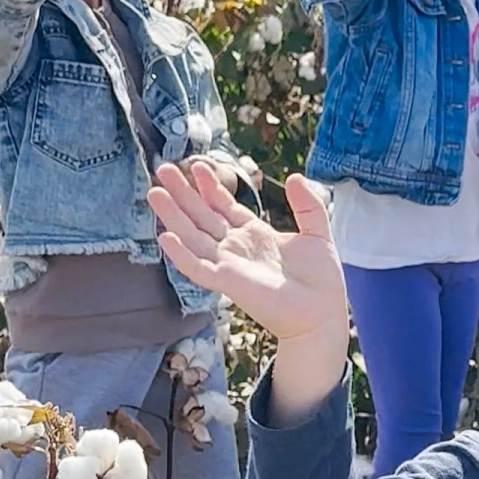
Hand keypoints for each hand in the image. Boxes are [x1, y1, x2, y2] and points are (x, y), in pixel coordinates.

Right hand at [148, 162, 344, 345]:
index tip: (197, 165)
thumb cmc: (321, 280)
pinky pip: (197, 267)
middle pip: (202, 216)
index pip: (225, 206)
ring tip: (155, 192)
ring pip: (193, 236)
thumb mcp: (318, 233)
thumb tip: (295, 176)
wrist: (323, 312)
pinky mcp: (227, 282)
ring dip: (173, 215)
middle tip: (164, 169)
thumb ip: (308, 204)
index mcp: (256, 235)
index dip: (210, 186)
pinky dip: (181, 254)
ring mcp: (229, 264)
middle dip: (183, 193)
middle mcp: (237, 247)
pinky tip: (165, 236)